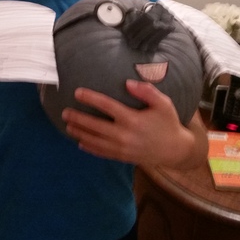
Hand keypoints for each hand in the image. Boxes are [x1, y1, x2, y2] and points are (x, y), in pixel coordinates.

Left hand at [62, 80, 207, 167]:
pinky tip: (80, 143)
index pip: (107, 106)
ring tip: (67, 126)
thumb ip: (147, 91)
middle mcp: (124, 135)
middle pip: (95, 126)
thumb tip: (128, 83)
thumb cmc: (168, 123)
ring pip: (95, 141)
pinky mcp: (122, 157)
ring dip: (79, 133)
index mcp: (133, 119)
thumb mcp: (163, 103)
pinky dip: (90, 148)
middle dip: (78, 119)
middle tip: (64, 112)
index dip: (90, 98)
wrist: (175, 150)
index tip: (77, 92)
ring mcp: (122, 148)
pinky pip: (102, 152)